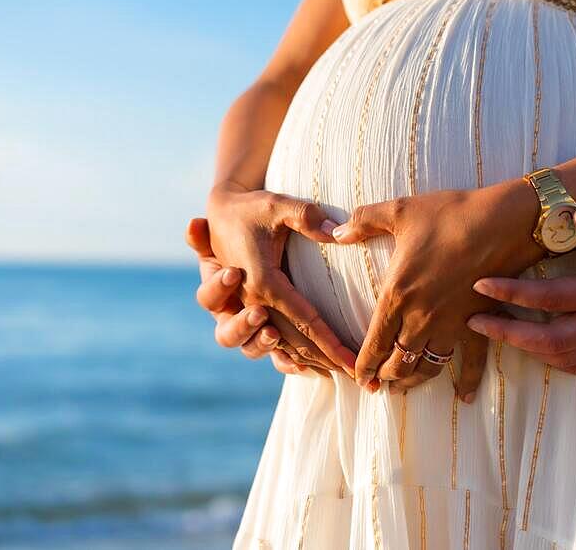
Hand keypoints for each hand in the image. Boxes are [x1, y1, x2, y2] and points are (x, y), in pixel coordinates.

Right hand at [205, 184, 357, 376]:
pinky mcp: (243, 312)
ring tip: (319, 367)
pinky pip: (257, 344)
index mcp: (260, 279)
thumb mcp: (277, 204)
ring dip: (290, 357)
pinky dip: (278, 358)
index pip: (302, 319)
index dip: (331, 343)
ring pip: (264, 347)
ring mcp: (243, 309)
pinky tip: (302, 369)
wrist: (221, 211)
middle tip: (350, 371)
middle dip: (319, 358)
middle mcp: (249, 300)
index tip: (354, 361)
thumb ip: (305, 215)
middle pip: (287, 340)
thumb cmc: (253, 208)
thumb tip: (336, 232)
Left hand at [333, 179, 543, 391]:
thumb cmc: (449, 214)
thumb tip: (335, 232)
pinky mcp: (479, 323)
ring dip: (414, 381)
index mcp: (397, 295)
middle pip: (398, 362)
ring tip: (404, 387)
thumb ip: (363, 222)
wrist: (502, 221)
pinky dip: (467, 382)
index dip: (363, 365)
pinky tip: (463, 397)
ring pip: (427, 367)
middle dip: (385, 376)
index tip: (357, 378)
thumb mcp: (399, 211)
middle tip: (378, 383)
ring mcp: (451, 325)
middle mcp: (421, 318)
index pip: (373, 343)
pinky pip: (472, 362)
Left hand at [467, 207, 575, 373]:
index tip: (481, 284)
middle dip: (507, 333)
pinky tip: (527, 343)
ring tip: (490, 329)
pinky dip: (548, 358)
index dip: (513, 294)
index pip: (553, 299)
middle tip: (473, 319)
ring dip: (523, 348)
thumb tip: (573, 213)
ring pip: (562, 358)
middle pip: (550, 341)